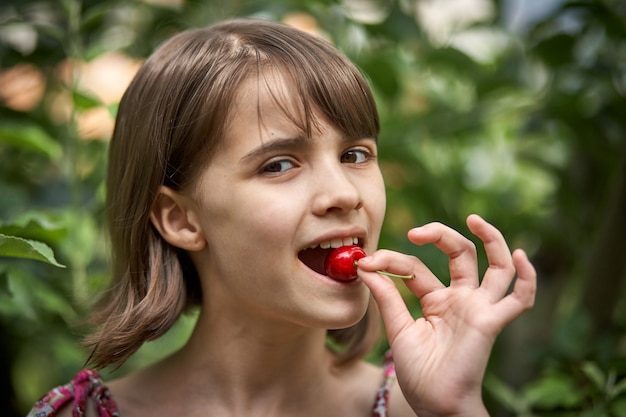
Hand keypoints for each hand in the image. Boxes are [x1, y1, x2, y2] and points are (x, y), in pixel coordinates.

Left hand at [357, 214, 535, 416]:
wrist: (434, 404)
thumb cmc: (419, 372)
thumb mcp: (398, 328)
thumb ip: (386, 297)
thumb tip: (364, 266)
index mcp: (437, 299)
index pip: (417, 267)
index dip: (392, 261)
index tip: (366, 262)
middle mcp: (461, 298)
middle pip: (459, 253)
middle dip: (440, 235)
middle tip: (415, 231)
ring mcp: (478, 308)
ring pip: (496, 267)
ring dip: (491, 239)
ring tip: (474, 219)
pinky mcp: (491, 322)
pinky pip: (519, 299)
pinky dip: (527, 277)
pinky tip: (522, 256)